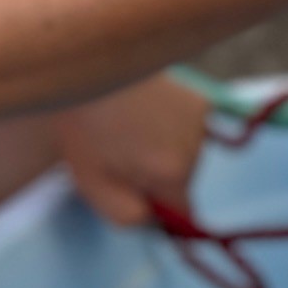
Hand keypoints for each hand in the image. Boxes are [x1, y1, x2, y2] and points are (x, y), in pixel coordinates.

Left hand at [53, 74, 209, 226]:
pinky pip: (191, 130)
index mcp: (173, 174)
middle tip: (116, 155)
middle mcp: (198, 149)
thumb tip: (154, 223)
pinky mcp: (202, 100)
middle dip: (155, 177)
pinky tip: (146, 112)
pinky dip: (173, 127)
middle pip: (182, 182)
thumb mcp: (92, 184)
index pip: (184, 214)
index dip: (159, 211)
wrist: (89, 64)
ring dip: (163, 150)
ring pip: (186, 155)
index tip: (132, 194)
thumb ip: (128, 216)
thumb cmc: (84, 127)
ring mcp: (202, 122)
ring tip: (127, 128)